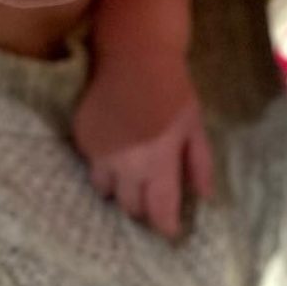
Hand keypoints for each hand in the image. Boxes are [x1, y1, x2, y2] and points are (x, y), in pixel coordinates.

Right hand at [73, 48, 214, 239]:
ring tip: (131, 178)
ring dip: (120, 190)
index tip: (170, 230)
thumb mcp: (195, 125)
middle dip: (144, 207)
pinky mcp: (83, 139)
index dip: (165, 226)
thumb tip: (204, 197)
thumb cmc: (173, 88)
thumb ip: (200, 163)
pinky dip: (104, 167)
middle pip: (130, 207)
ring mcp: (99, 152)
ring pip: (106, 192)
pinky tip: (117, 151)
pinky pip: (92, 167)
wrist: (134, 54)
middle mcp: (125, 164)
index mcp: (158, 161)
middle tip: (153, 197)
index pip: (159, 211)